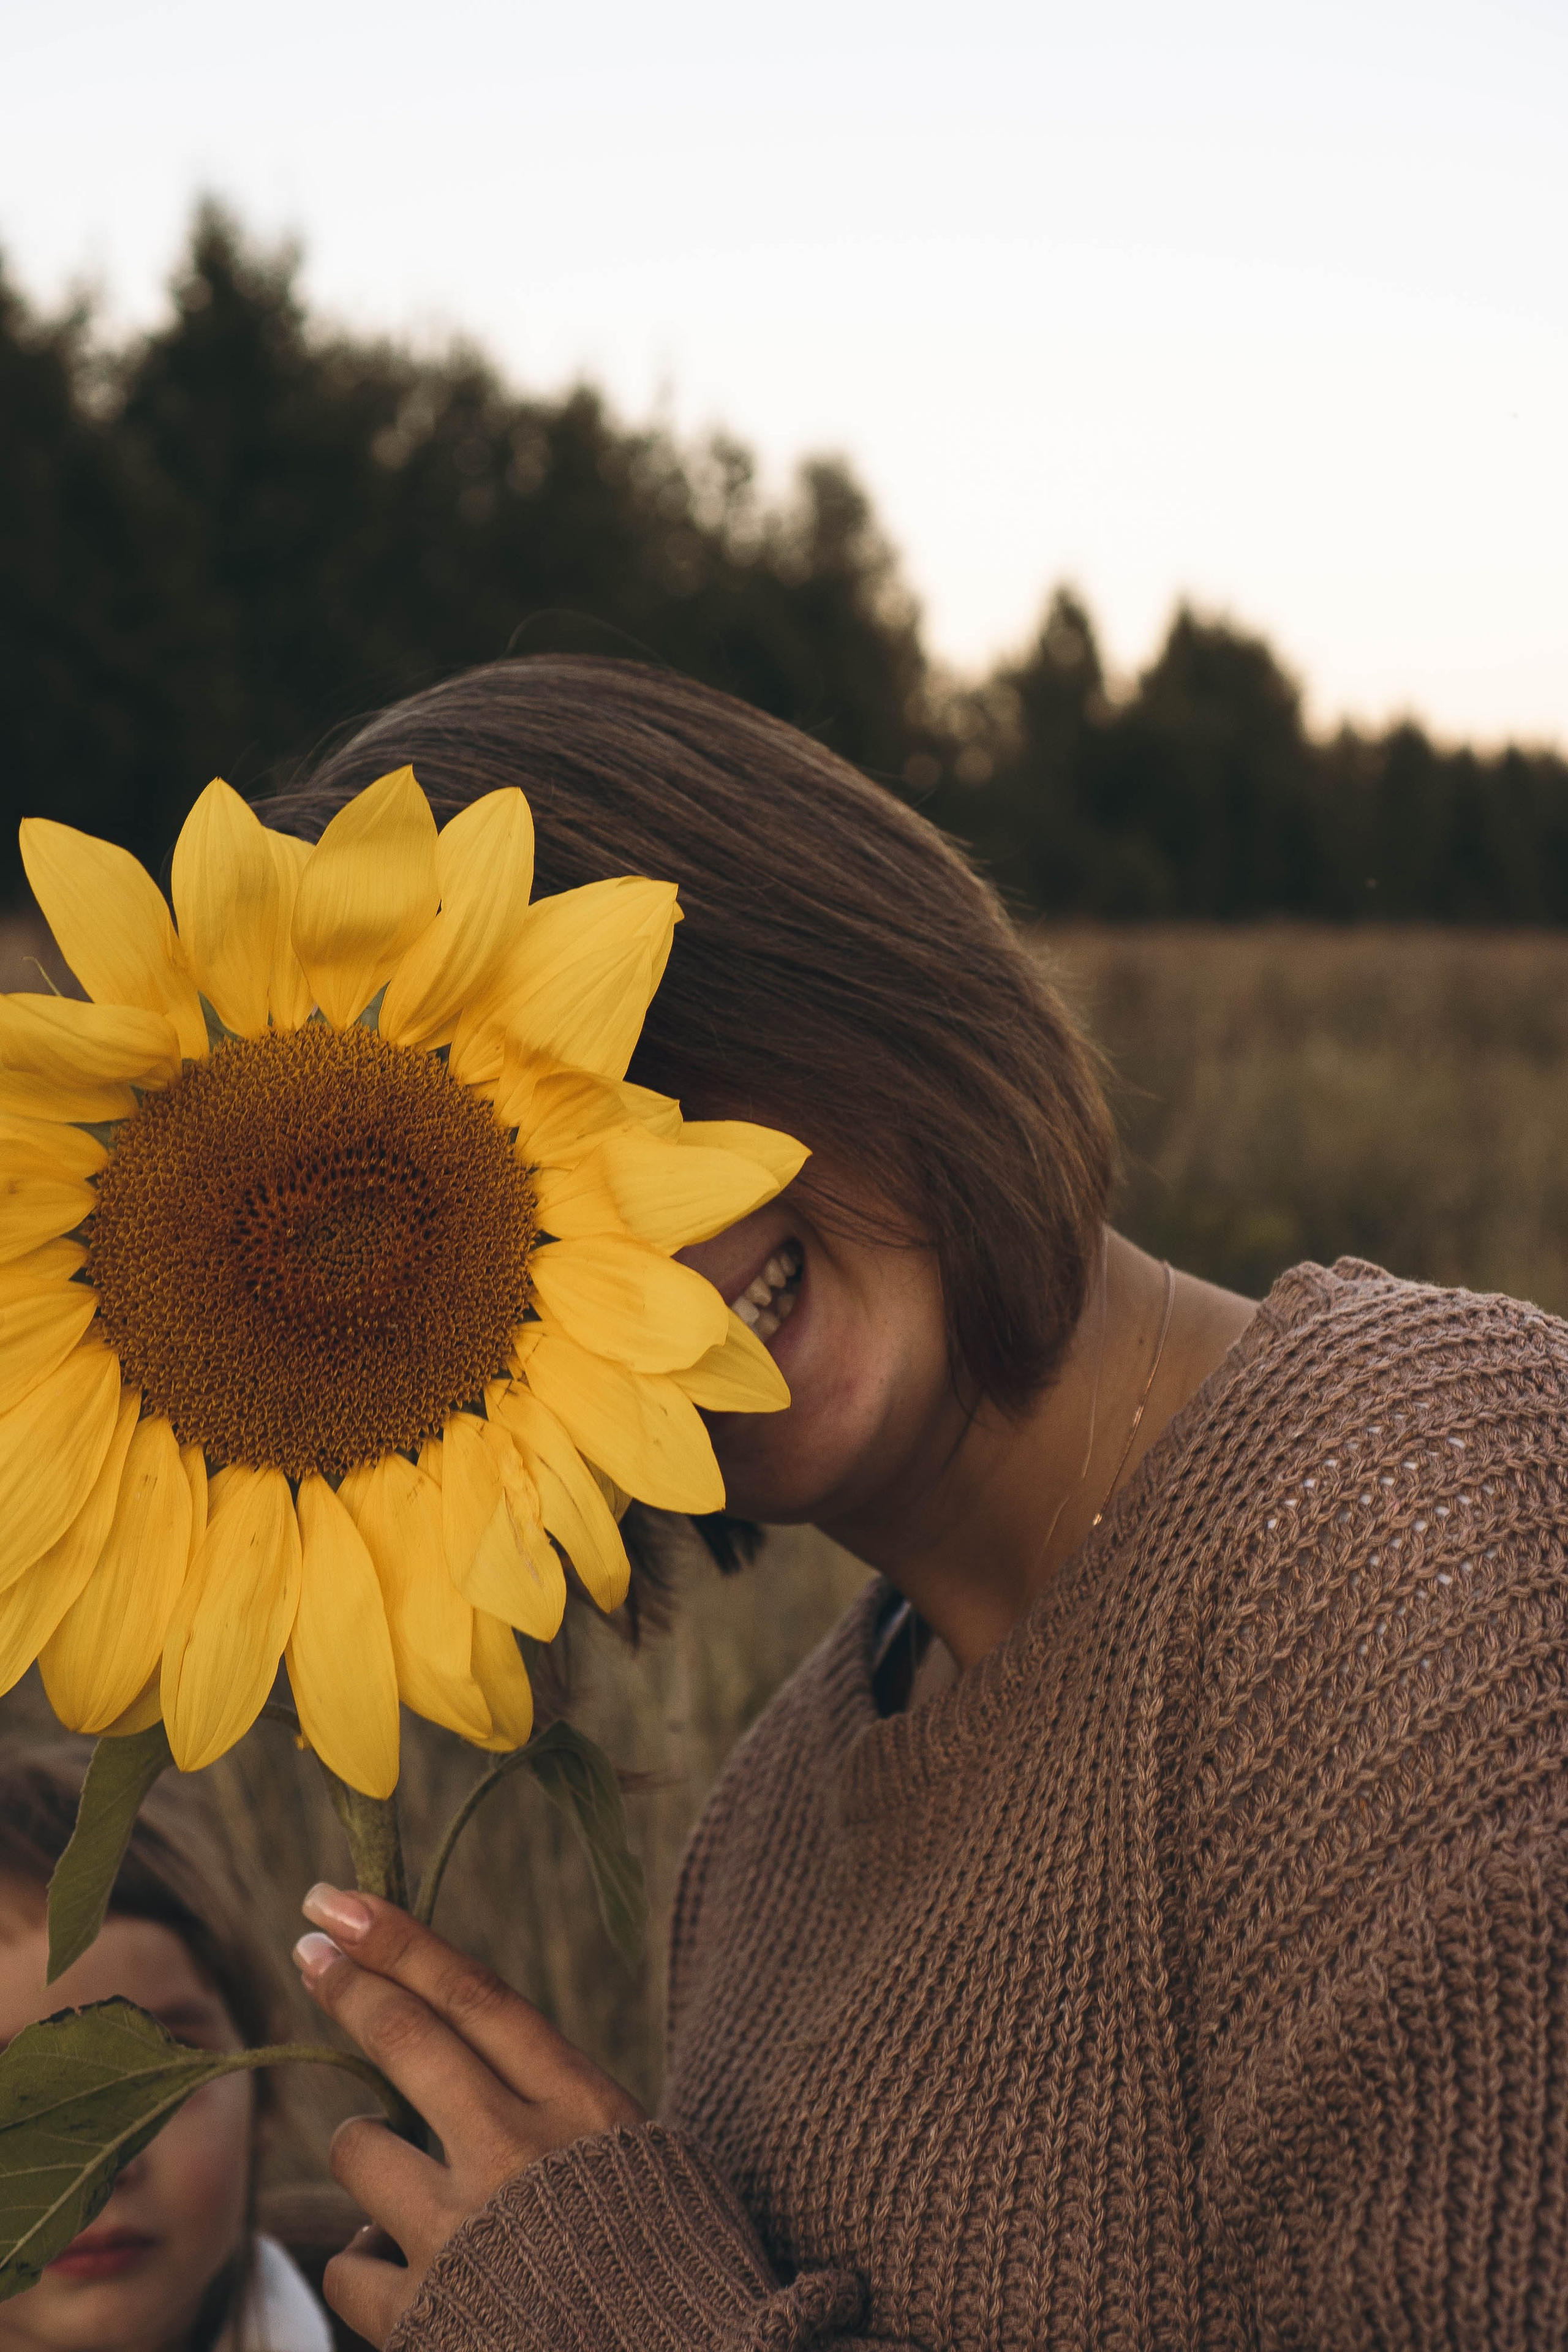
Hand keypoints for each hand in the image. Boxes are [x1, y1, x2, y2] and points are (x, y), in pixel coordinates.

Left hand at [292, 1884, 643, 2348]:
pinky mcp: (424, 2316)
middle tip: (312, 1945)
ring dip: (368, 2151)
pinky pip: (350, 2264)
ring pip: (360, 2146)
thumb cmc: (674, 2267)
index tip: (343, 1903)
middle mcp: (518, 2153)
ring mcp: (463, 2234)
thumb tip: (471, 2063)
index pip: (475, 1995)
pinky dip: (369, 2264)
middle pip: (408, 2039)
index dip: (403, 1941)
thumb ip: (558, 2109)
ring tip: (403, 2180)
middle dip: (349, 1982)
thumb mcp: (639, 2156)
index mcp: (582, 2106)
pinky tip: (411, 2277)